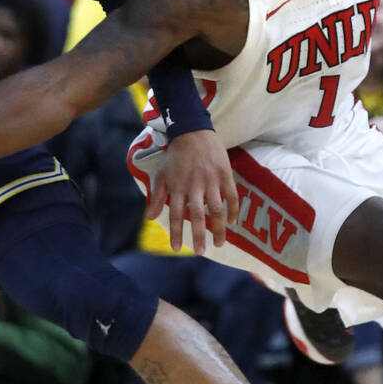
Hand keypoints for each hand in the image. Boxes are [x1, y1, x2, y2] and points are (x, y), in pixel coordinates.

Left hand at [148, 130, 239, 253]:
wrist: (193, 132)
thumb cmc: (175, 156)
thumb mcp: (160, 175)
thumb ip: (156, 197)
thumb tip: (149, 218)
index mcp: (177, 187)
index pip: (175, 215)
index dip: (176, 232)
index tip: (176, 248)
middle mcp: (194, 185)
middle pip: (197, 215)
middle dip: (198, 235)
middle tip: (200, 252)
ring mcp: (211, 180)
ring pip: (216, 209)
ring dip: (219, 228)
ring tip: (219, 243)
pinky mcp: (225, 174)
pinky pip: (232, 196)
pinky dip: (232, 210)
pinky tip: (231, 222)